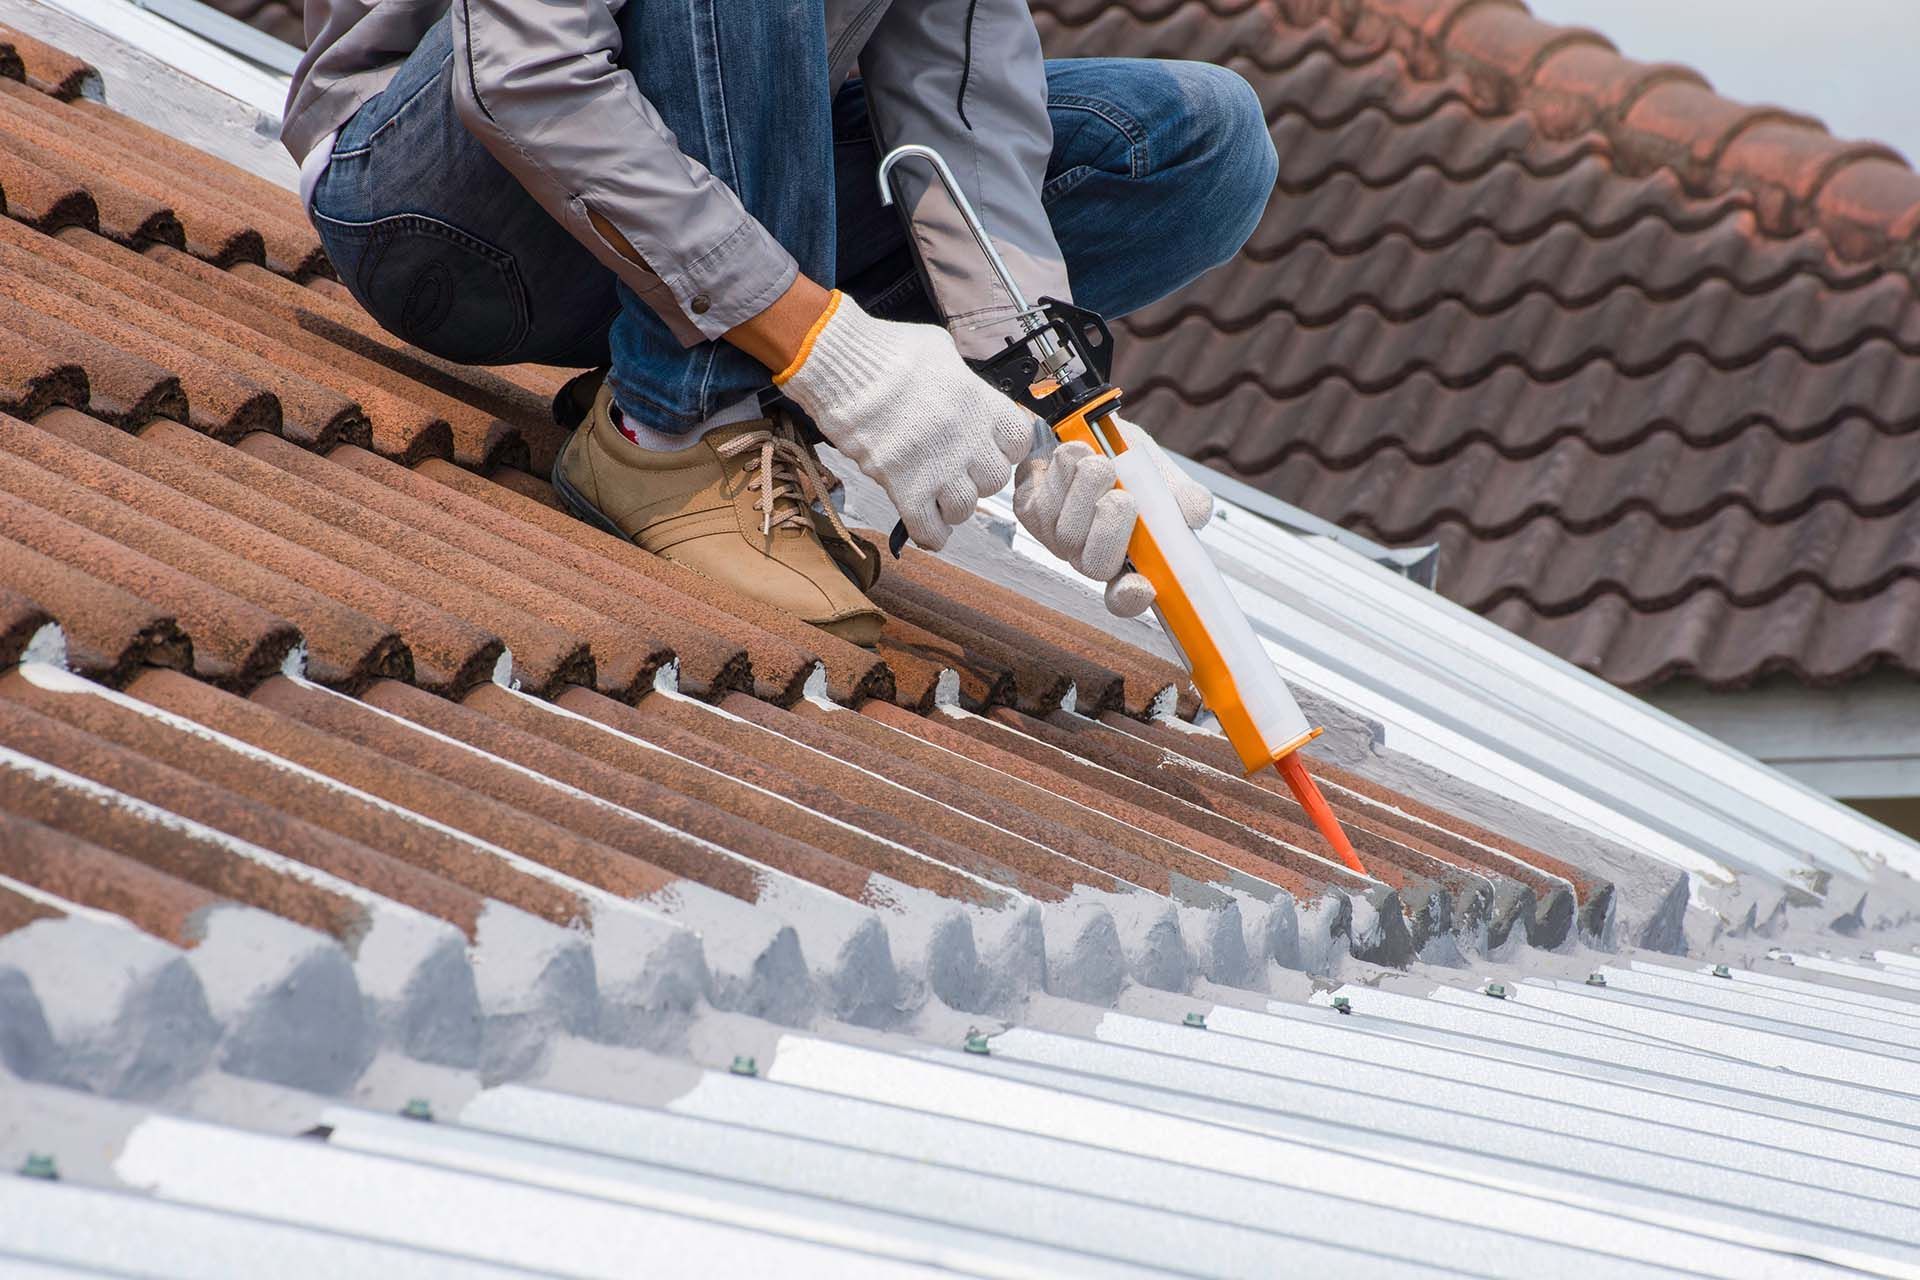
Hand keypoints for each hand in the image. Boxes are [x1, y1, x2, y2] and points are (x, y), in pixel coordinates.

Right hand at [774, 290, 1038, 550]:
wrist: (843, 367)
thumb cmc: (886, 351)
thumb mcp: (940, 350)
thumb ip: (961, 378)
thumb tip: (963, 389)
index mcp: (980, 402)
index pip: (1019, 441)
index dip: (1005, 447)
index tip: (991, 447)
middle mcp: (966, 439)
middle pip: (994, 480)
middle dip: (978, 478)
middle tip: (958, 470)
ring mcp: (938, 467)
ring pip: (964, 509)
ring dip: (953, 505)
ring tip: (938, 494)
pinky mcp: (905, 488)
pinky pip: (929, 528)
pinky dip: (930, 533)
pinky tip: (928, 526)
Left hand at [1014, 414, 1212, 616]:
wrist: (1082, 425)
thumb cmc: (1122, 458)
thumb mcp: (1162, 474)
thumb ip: (1184, 497)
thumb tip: (1194, 514)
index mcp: (1125, 557)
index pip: (1126, 597)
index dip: (1131, 597)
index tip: (1141, 584)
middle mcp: (1087, 554)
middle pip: (1095, 565)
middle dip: (1111, 530)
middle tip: (1123, 496)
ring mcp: (1056, 537)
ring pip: (1068, 530)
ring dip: (1088, 489)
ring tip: (1100, 461)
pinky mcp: (1029, 512)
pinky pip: (1045, 501)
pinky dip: (1065, 471)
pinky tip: (1074, 454)